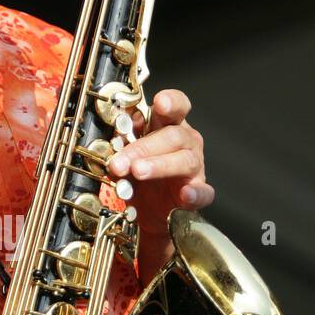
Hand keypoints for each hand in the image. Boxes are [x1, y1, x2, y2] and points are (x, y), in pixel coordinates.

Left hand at [106, 89, 213, 235]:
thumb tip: (111, 134)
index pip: (176, 107)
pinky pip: (203, 192)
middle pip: (173, 136)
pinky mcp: (197, 193)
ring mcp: (194, 168)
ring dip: (159, 166)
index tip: (160, 103)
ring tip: (138, 172)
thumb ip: (121, 143)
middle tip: (120, 161)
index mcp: (168, 126)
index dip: (171, 102)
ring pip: (184, 161)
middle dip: (143, 147)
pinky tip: (185, 194)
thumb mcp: (125, 156)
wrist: (145, 212)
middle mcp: (185, 143)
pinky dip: (195, 193)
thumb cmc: (138, 177)